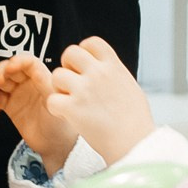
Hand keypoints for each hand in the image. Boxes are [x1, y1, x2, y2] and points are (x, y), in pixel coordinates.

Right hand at [0, 54, 77, 171]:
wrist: (54, 145)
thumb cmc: (61, 123)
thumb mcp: (55, 103)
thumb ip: (45, 84)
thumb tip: (34, 68)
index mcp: (42, 78)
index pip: (28, 62)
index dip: (17, 61)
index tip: (10, 68)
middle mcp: (28, 82)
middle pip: (9, 68)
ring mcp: (17, 93)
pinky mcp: (9, 105)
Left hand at [48, 38, 156, 165]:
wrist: (135, 145)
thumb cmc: (136, 122)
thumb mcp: (130, 87)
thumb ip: (114, 73)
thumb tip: (104, 67)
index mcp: (114, 66)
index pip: (91, 42)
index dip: (84, 51)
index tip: (85, 65)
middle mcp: (98, 73)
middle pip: (69, 53)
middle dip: (68, 66)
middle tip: (73, 83)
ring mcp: (84, 90)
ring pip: (56, 75)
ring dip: (59, 88)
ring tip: (70, 101)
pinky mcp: (72, 108)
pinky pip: (51, 99)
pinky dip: (55, 108)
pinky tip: (65, 115)